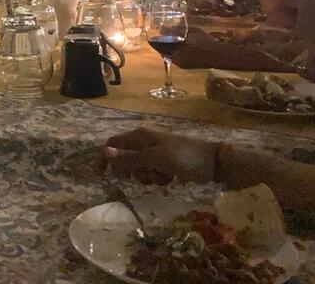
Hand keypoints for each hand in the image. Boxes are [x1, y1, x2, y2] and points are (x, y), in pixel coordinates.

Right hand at [104, 127, 219, 184]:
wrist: (213, 163)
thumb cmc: (183, 158)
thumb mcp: (154, 159)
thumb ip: (129, 157)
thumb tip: (104, 152)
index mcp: (139, 136)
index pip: (112, 144)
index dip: (105, 159)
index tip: (101, 176)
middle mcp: (144, 142)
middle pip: (125, 158)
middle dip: (131, 171)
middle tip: (144, 177)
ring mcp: (155, 152)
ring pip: (138, 168)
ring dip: (146, 176)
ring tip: (162, 176)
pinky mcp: (165, 163)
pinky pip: (152, 173)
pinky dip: (158, 178)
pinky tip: (170, 178)